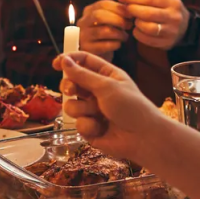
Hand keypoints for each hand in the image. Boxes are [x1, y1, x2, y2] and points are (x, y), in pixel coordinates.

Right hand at [53, 51, 165, 165]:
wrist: (143, 138)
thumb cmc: (131, 107)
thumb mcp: (107, 86)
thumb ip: (83, 75)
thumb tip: (64, 60)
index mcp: (106, 75)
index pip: (84, 61)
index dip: (69, 60)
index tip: (56, 63)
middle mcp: (98, 91)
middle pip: (72, 82)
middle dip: (69, 87)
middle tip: (71, 90)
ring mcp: (93, 110)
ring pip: (71, 105)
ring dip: (82, 109)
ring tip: (98, 114)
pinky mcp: (90, 128)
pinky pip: (77, 123)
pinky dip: (88, 126)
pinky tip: (101, 129)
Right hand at [78, 0, 130, 55]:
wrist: (94, 56)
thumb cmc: (105, 34)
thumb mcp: (108, 20)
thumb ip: (118, 11)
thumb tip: (131, 4)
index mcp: (88, 11)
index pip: (103, 4)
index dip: (119, 8)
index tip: (130, 15)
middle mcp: (82, 22)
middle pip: (99, 15)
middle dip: (118, 19)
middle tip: (129, 25)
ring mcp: (83, 36)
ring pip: (104, 31)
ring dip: (119, 33)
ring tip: (125, 36)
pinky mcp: (87, 49)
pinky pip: (106, 45)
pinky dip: (116, 44)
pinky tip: (119, 44)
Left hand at [119, 0, 188, 50]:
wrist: (185, 26)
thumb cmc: (166, 8)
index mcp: (172, 1)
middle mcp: (174, 16)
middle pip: (148, 14)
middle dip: (133, 10)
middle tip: (127, 9)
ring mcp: (171, 31)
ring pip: (148, 28)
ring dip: (137, 23)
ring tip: (135, 19)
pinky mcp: (167, 42)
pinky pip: (148, 40)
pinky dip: (138, 34)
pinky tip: (137, 29)